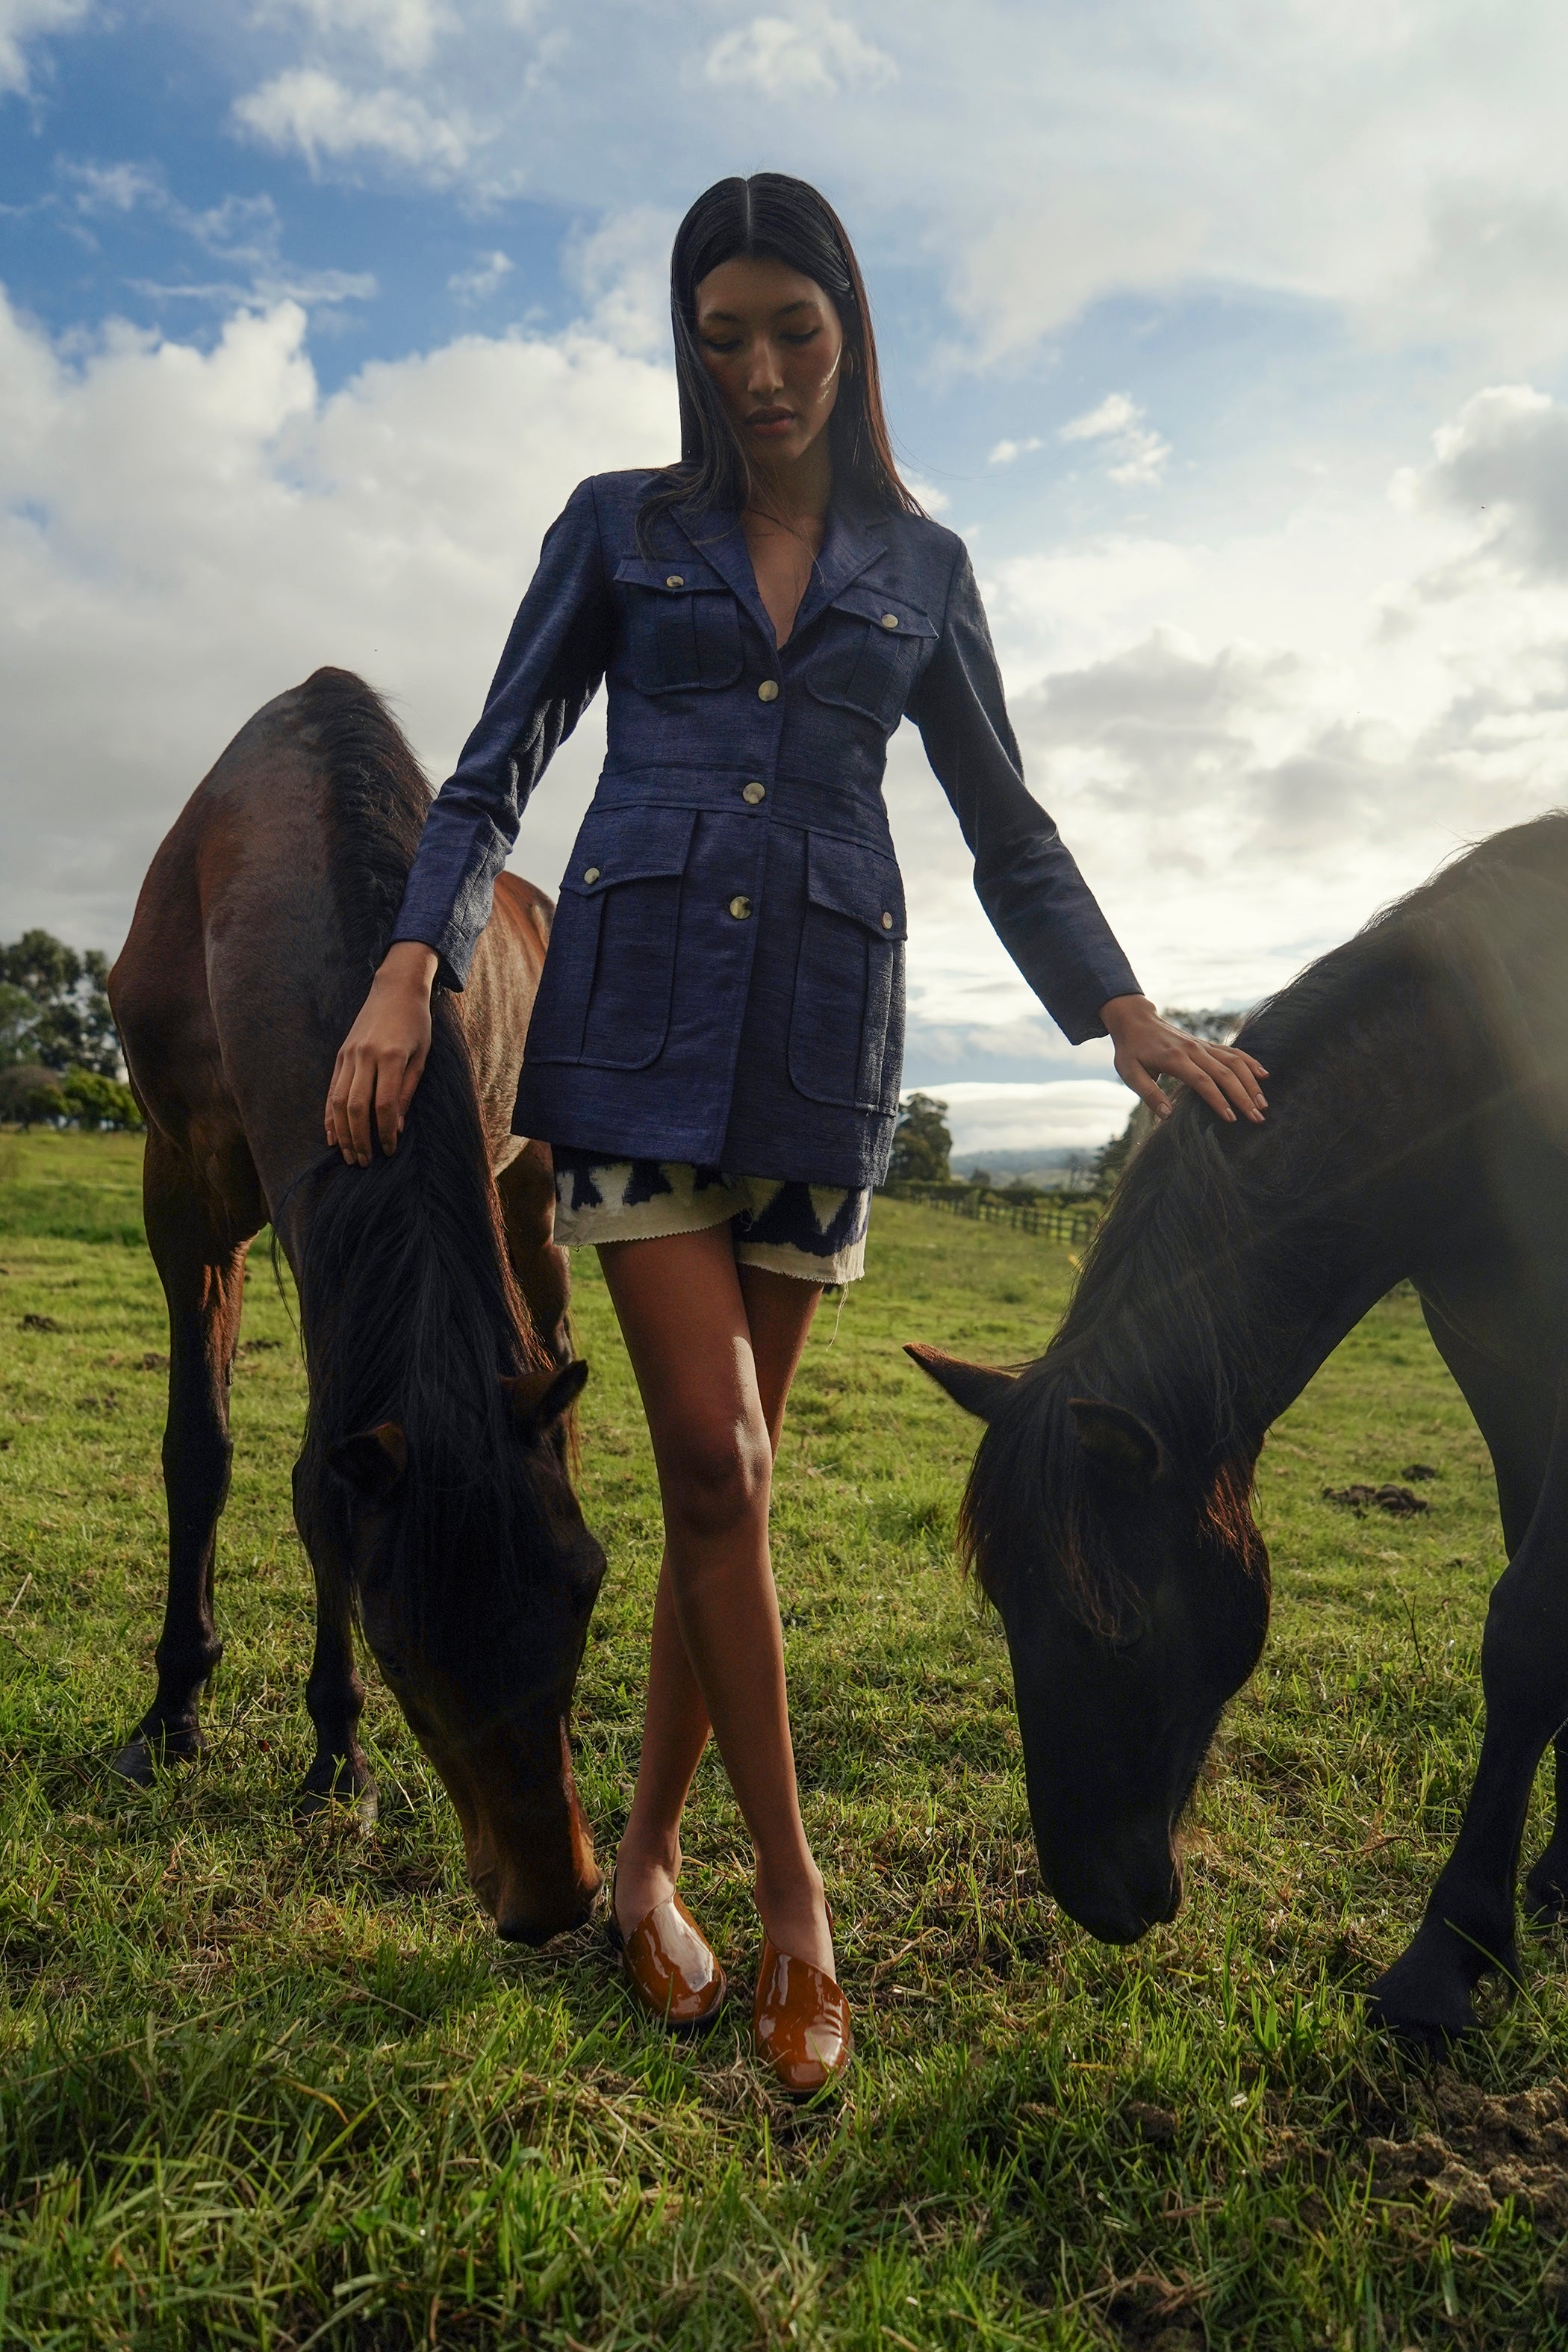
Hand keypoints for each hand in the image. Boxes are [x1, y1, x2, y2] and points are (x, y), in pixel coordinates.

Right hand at [325, 942, 438, 1164]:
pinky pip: (331, 1090)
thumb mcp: (421, 1056)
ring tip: (348, 1155)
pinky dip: (329, 1115)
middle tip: (365, 1162)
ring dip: (342, 1133)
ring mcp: (349, 1055)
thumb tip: (395, 1128)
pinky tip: (332, 1135)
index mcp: (391, 1056)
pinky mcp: (340, 1055)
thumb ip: (408, 1092)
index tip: (389, 1150)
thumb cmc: (416, 1025)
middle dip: (360, 1139)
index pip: (384, 1104)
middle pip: (356, 1107)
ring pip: (338, 1101)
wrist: (394, 989)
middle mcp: (365, 1056)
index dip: (385, 1132)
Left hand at [1100, 994, 1267, 1125]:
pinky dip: (1250, 1062)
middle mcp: (1193, 1050)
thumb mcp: (1130, 1073)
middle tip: (1256, 1117)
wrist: (1135, 1020)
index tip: (1231, 1118)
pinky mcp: (1207, 1044)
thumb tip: (1167, 1116)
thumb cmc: (1130, 1050)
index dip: (1218, 1100)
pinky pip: (1233, 1052)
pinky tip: (1263, 1074)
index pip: (1202, 1082)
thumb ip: (1148, 1094)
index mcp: (1174, 1058)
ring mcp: (1202, 1045)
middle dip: (1243, 1096)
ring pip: (1234, 1062)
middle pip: (1225, 1073)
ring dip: (1251, 1082)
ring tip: (1262, 1103)